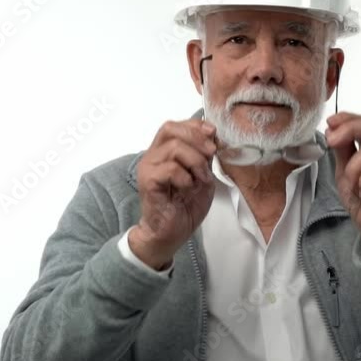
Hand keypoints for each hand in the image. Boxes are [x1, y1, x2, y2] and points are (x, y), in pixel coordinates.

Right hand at [132, 119, 216, 269]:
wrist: (170, 234)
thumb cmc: (185, 207)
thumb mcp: (202, 176)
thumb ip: (204, 156)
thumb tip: (211, 136)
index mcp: (164, 152)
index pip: (175, 126)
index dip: (195, 126)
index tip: (212, 135)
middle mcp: (153, 156)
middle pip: (170, 129)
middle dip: (196, 138)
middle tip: (210, 154)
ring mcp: (148, 167)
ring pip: (174, 147)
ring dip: (195, 162)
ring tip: (200, 179)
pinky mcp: (148, 181)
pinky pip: (170, 168)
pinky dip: (186, 177)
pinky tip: (189, 188)